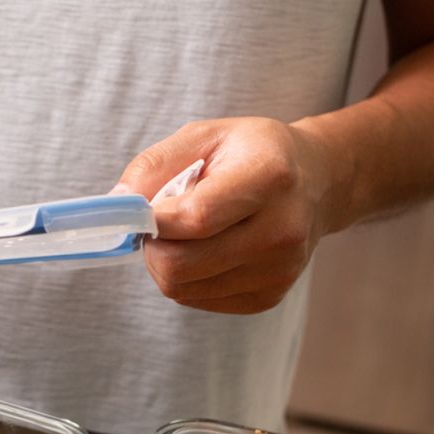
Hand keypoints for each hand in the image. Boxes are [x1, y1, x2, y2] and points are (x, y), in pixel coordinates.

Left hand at [114, 117, 343, 313]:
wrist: (316, 183)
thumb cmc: (251, 153)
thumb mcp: (204, 135)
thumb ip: (154, 166)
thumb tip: (117, 203)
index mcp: (270, 177)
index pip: (196, 218)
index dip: (154, 221)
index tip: (140, 211)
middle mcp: (281, 230)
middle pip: (181, 264)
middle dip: (153, 246)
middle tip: (158, 223)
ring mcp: (278, 270)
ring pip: (182, 287)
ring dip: (166, 261)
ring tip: (186, 233)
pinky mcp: (269, 296)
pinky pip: (196, 298)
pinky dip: (186, 277)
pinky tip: (206, 249)